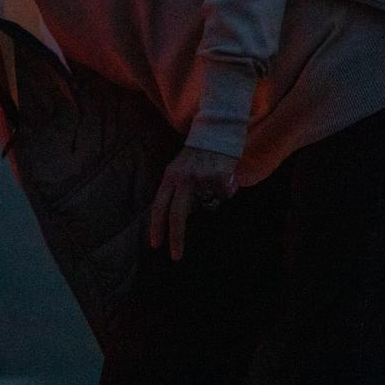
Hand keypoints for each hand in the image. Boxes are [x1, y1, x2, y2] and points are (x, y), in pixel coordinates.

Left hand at [148, 146, 240, 261]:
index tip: (156, 245)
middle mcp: (183, 178)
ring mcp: (201, 177)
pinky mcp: (219, 176)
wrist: (217, 129)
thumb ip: (176, 190)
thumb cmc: (198, 153)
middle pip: (177, 215)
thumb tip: (176, 218)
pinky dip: (229, 189)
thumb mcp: (179, 169)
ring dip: (215, 198)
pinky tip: (227, 175)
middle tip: (175, 256)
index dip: (156, 226)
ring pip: (209, 204)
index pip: (159, 206)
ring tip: (216, 180)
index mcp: (170, 176)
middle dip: (176, 238)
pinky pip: (225, 195)